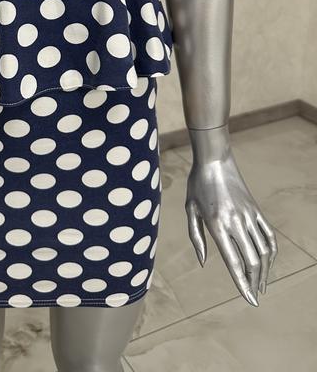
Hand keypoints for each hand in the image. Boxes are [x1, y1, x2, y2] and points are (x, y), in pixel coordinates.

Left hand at [185, 133, 277, 306]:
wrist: (214, 160)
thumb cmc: (197, 185)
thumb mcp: (190, 210)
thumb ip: (196, 238)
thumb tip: (205, 263)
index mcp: (217, 225)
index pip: (234, 262)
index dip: (242, 284)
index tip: (250, 300)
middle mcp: (236, 222)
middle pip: (252, 261)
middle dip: (255, 282)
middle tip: (254, 295)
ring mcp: (249, 216)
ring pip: (263, 251)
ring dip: (264, 271)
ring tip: (261, 284)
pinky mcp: (256, 210)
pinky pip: (269, 236)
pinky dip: (271, 253)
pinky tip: (267, 263)